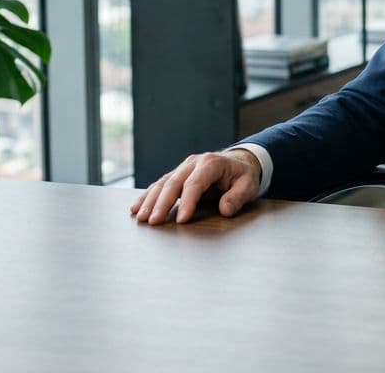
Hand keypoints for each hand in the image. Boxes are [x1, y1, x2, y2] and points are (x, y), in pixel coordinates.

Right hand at [130, 149, 261, 224]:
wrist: (238, 163)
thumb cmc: (243, 176)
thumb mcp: (248, 185)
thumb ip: (237, 196)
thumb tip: (225, 210)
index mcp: (211, 163)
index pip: (195, 183)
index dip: (187, 202)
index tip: (182, 220)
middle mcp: (193, 163)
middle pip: (173, 183)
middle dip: (162, 203)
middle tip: (153, 222)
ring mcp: (183, 168)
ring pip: (162, 184)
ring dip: (149, 201)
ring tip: (140, 218)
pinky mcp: (177, 175)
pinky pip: (159, 185)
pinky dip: (147, 197)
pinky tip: (136, 208)